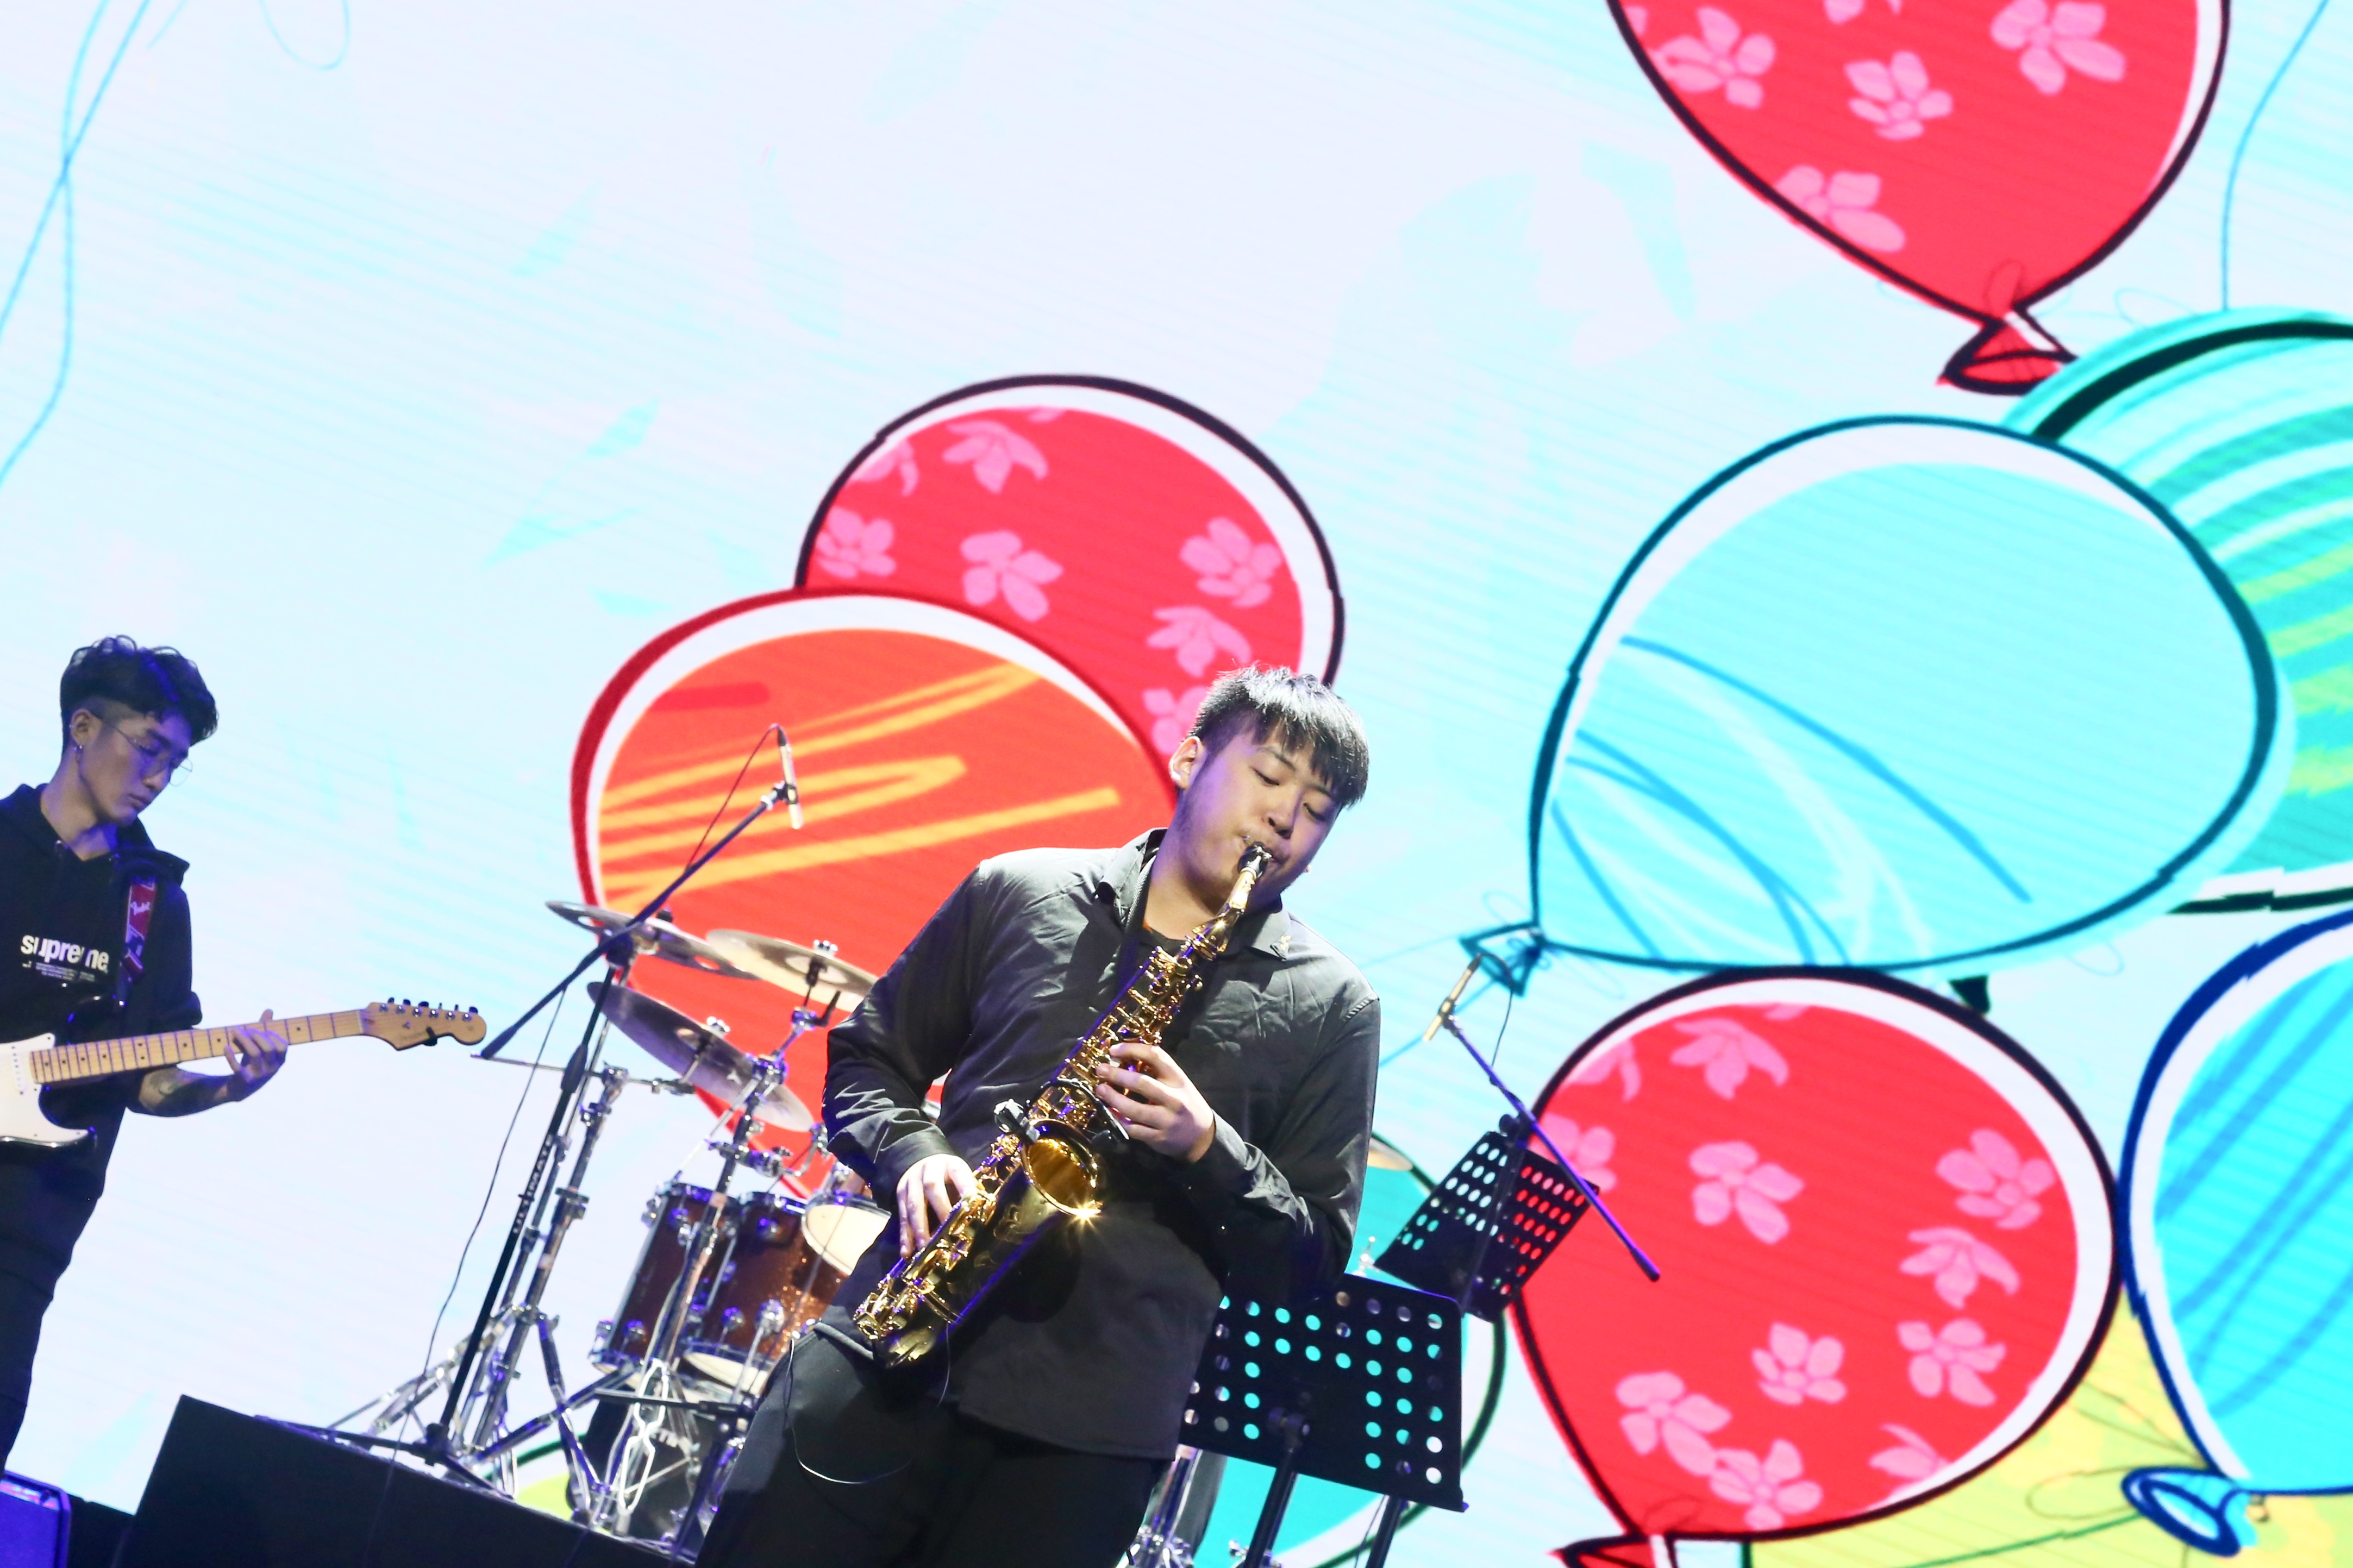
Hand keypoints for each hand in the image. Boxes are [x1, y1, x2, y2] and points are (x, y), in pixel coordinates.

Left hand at [223, 1010, 288, 1099]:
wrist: (239, 1089)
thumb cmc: (252, 1064)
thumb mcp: (261, 1049)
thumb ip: (265, 1031)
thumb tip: (269, 1010)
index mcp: (279, 1061)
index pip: (282, 1045)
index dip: (272, 1035)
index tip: (261, 1030)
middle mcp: (272, 1069)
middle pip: (268, 1047)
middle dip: (256, 1034)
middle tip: (244, 1029)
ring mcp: (259, 1076)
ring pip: (254, 1053)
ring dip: (244, 1040)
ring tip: (234, 1031)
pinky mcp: (244, 1080)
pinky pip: (237, 1067)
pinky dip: (231, 1055)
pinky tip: (226, 1047)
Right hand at [896, 1153, 975, 1257]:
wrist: (923, 1162)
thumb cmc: (950, 1176)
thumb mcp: (961, 1177)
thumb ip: (971, 1192)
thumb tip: (983, 1213)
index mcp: (950, 1165)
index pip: (958, 1173)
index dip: (964, 1187)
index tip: (971, 1205)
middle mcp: (929, 1169)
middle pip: (932, 1188)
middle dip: (940, 1211)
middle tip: (946, 1233)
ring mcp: (912, 1181)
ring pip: (914, 1204)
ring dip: (919, 1228)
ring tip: (925, 1248)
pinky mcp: (900, 1193)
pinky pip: (902, 1215)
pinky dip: (904, 1235)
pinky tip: (907, 1251)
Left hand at [1094, 1043, 1216, 1162]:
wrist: (1202, 1136)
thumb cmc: (1184, 1103)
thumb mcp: (1177, 1083)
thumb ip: (1156, 1072)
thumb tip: (1123, 1058)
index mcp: (1178, 1079)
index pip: (1156, 1056)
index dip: (1132, 1049)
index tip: (1114, 1050)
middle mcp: (1174, 1099)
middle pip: (1142, 1083)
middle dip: (1117, 1075)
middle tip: (1100, 1070)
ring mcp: (1166, 1120)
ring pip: (1134, 1109)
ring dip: (1113, 1098)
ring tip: (1100, 1090)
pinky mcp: (1158, 1138)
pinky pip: (1133, 1129)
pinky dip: (1118, 1119)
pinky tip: (1108, 1111)